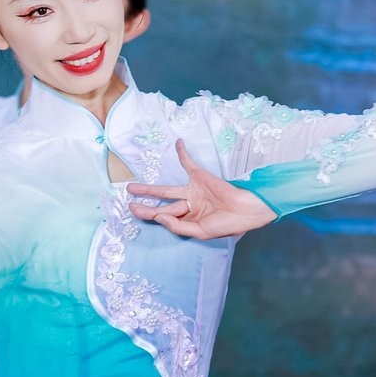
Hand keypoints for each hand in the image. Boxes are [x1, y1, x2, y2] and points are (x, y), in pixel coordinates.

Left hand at [126, 140, 277, 239]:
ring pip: (166, 190)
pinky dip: (183, 153)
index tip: (140, 214)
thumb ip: (178, 226)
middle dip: (145, 207)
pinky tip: (178, 144)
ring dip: (150, 189)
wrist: (246, 210)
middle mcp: (189, 205)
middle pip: (162, 206)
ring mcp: (193, 191)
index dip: (153, 216)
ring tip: (132, 188)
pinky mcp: (200, 177)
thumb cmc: (227, 224)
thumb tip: (159, 217)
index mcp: (189, 219)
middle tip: (129, 205)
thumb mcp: (200, 232)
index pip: (167, 218)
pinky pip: (189, 163)